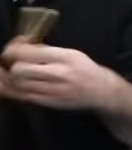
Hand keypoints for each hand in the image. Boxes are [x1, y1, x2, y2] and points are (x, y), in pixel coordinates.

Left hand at [0, 43, 116, 110]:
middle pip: (19, 69)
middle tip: (10, 62)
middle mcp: (59, 73)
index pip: (27, 52)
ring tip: (11, 73)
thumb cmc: (86, 70)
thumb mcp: (71, 53)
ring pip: (17, 84)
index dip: (13, 49)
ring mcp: (53, 90)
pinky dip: (14, 90)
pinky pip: (22, 96)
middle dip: (10, 64)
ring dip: (10, 78)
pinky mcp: (49, 102)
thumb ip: (47, 50)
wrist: (102, 92)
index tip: (12, 49)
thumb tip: (22, 47)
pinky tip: (14, 84)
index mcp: (64, 57)